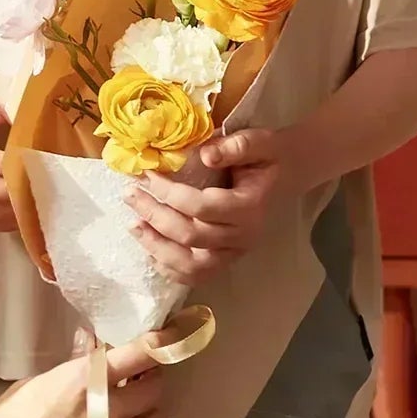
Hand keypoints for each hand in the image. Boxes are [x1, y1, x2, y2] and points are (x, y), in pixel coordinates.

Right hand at [0, 338, 178, 417]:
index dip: (158, 342)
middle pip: (156, 388)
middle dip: (147, 380)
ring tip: (129, 414)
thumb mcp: (26, 389)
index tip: (163, 337)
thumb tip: (88, 348)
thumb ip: (66, 369)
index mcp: (85, 381)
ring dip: (147, 413)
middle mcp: (111, 411)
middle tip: (133, 380)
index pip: (142, 354)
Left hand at [120, 124, 300, 284]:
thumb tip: (205, 155)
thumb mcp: (260, 141)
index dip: (169, 193)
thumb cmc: (269, 156)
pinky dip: (170, 269)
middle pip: (191, 236)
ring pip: (191, 265)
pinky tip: (150, 251)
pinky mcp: (226, 259)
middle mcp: (244, 235)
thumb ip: (237, 146)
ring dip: (157, 247)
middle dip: (154, 216)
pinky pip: (196, 275)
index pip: (202, 207)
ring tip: (133, 225)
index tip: (146, 176)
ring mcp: (235, 252)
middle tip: (129, 195)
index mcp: (250, 207)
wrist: (287, 174)